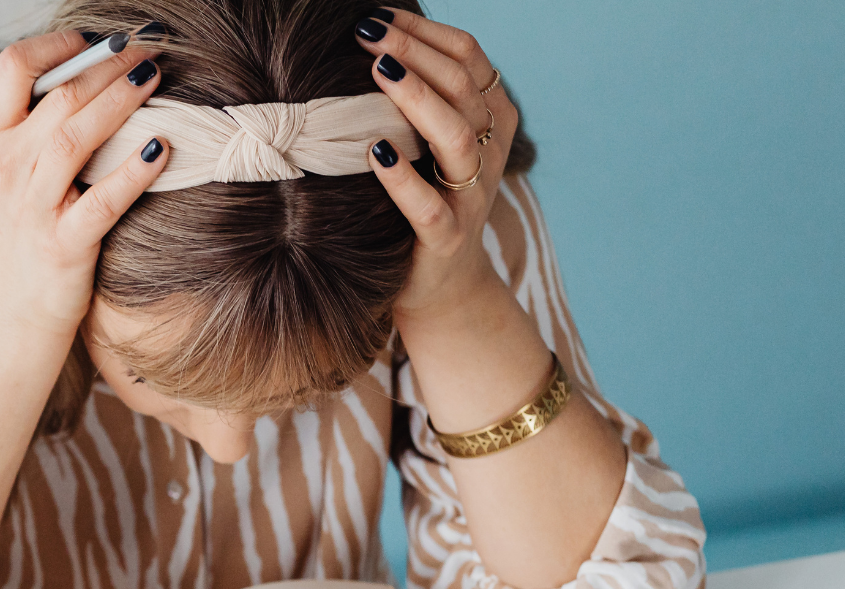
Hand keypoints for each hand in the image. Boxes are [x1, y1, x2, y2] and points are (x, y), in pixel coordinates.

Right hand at [0, 31, 168, 335]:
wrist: (14, 309)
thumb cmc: (25, 228)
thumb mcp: (12, 171)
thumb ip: (35, 122)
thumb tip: (92, 66)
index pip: (14, 67)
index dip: (59, 44)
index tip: (97, 41)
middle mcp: (5, 168)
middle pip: (58, 95)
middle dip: (108, 64)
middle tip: (147, 48)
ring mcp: (32, 208)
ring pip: (74, 137)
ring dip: (120, 101)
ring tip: (155, 77)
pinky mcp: (63, 245)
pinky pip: (102, 201)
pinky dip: (134, 173)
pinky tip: (161, 149)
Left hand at [353, 10, 518, 320]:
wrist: (440, 287)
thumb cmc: (424, 201)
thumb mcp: (431, 145)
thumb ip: (420, 101)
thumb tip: (375, 44)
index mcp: (492, 120)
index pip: (469, 58)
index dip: (427, 33)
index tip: (381, 15)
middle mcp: (489, 153)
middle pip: (463, 88)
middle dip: (416, 53)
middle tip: (368, 32)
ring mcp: (471, 198)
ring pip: (457, 137)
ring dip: (417, 99)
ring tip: (377, 72)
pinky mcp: (446, 240)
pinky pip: (430, 207)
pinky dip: (402, 180)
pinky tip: (374, 153)